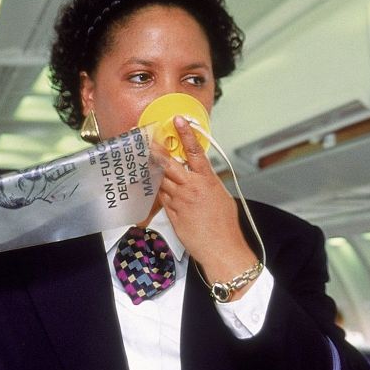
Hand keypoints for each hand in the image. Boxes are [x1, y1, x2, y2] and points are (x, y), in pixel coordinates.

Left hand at [156, 116, 257, 290]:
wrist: (221, 248)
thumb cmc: (225, 225)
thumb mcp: (221, 196)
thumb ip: (208, 183)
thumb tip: (200, 176)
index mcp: (207, 180)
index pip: (195, 152)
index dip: (187, 134)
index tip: (179, 120)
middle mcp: (191, 187)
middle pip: (168, 164)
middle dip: (156, 150)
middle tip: (146, 138)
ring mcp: (179, 200)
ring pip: (161, 180)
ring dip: (153, 171)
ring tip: (144, 159)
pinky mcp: (172, 213)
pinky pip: (161, 198)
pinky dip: (157, 190)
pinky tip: (152, 186)